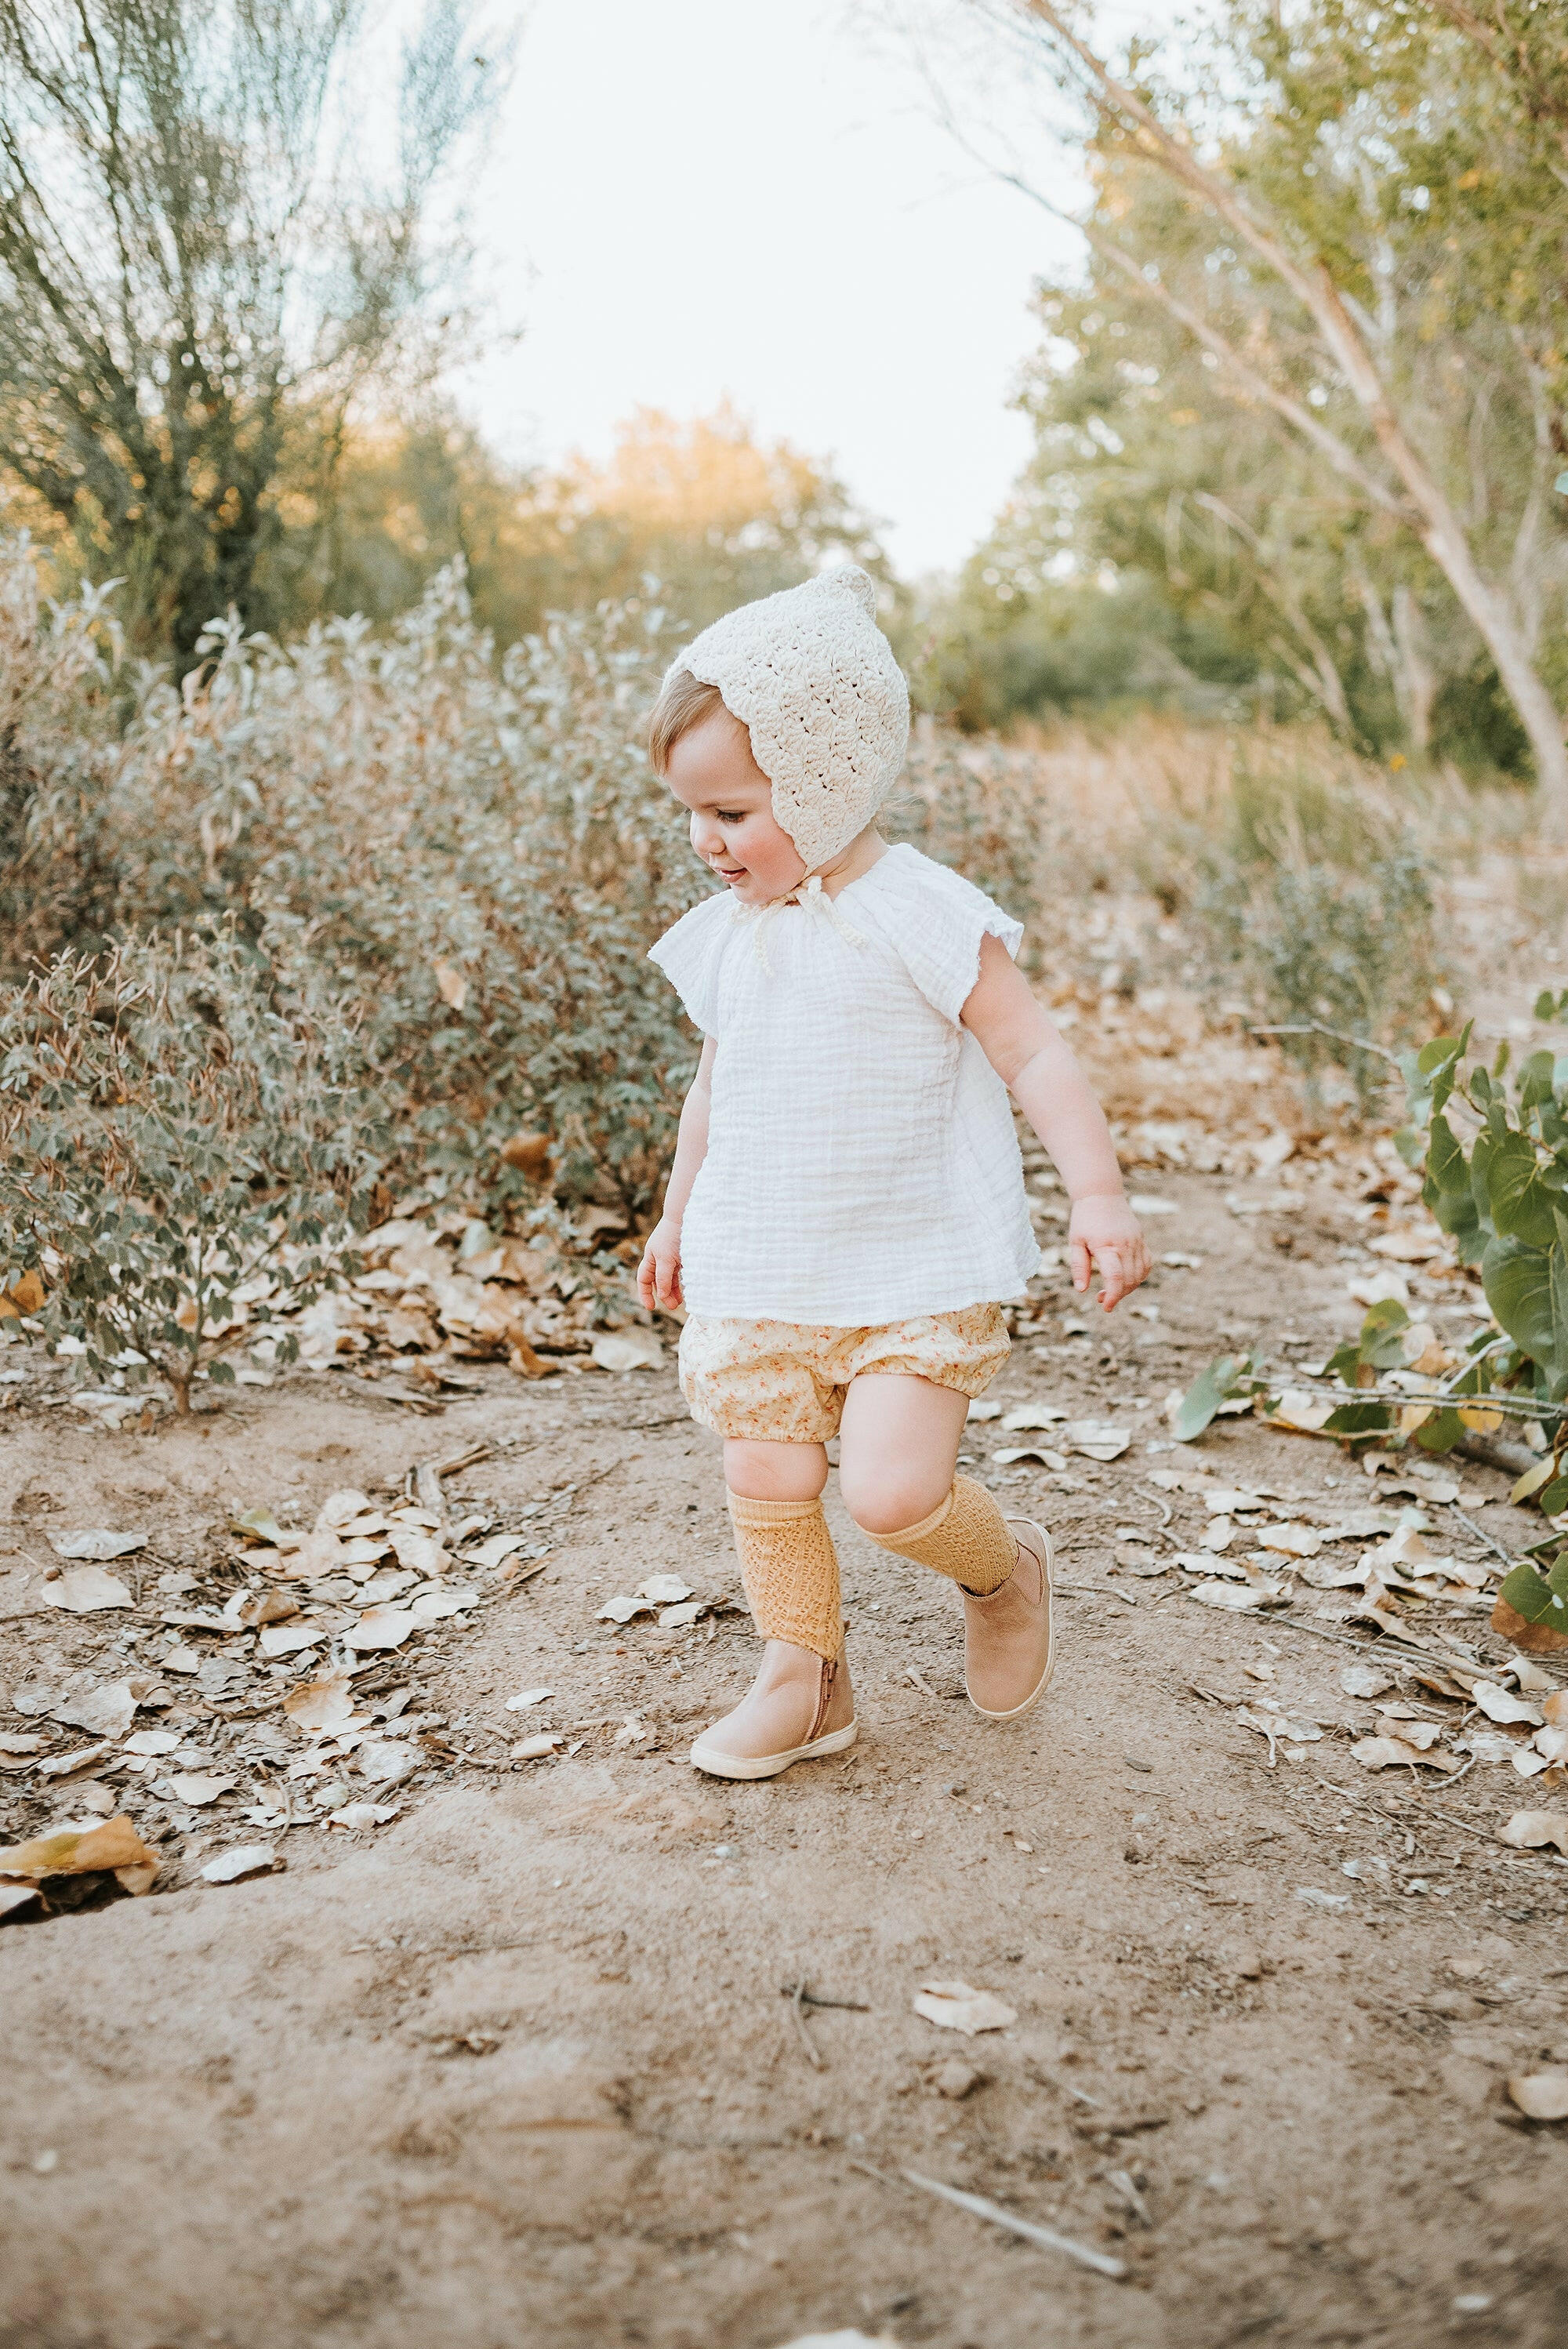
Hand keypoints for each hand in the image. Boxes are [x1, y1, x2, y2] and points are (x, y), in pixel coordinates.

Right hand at [636, 1215, 682, 1311]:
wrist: (686, 1216)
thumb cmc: (672, 1235)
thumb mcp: (666, 1258)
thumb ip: (663, 1277)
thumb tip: (661, 1295)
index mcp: (651, 1257)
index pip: (644, 1279)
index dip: (645, 1293)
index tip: (651, 1307)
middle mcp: (660, 1258)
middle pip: (658, 1281)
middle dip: (664, 1294)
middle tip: (673, 1305)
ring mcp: (672, 1257)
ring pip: (670, 1278)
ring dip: (674, 1290)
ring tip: (681, 1301)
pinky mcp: (684, 1255)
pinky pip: (680, 1272)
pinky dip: (682, 1281)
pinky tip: (688, 1289)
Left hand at [1068, 1193, 1149, 1311]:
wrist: (1101, 1194)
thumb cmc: (1084, 1219)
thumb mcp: (1075, 1242)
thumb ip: (1079, 1266)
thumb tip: (1082, 1290)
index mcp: (1107, 1245)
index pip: (1116, 1278)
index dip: (1113, 1296)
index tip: (1106, 1307)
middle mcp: (1126, 1245)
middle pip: (1129, 1280)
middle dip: (1118, 1295)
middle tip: (1101, 1299)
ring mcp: (1137, 1242)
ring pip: (1140, 1275)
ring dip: (1128, 1288)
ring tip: (1111, 1290)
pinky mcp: (1142, 1240)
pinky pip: (1146, 1265)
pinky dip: (1139, 1277)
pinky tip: (1125, 1280)